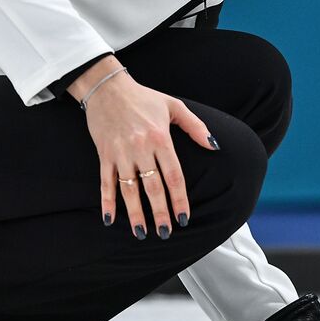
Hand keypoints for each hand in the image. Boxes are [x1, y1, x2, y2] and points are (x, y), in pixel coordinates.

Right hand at [80, 67, 218, 239]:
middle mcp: (140, 148)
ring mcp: (120, 153)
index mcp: (160, 138)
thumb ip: (196, 127)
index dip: (179, 200)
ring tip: (142, 234)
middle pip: (152, 187)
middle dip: (160, 213)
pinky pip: (106, 182)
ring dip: (136, 214)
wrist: (107, 87)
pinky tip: (109, 219)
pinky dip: (106, 202)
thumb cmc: (143, 97)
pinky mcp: (104, 154)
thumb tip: (214, 146)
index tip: (184, 218)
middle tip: (166, 233)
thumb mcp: (174, 106)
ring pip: (129, 190)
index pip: (174, 176)